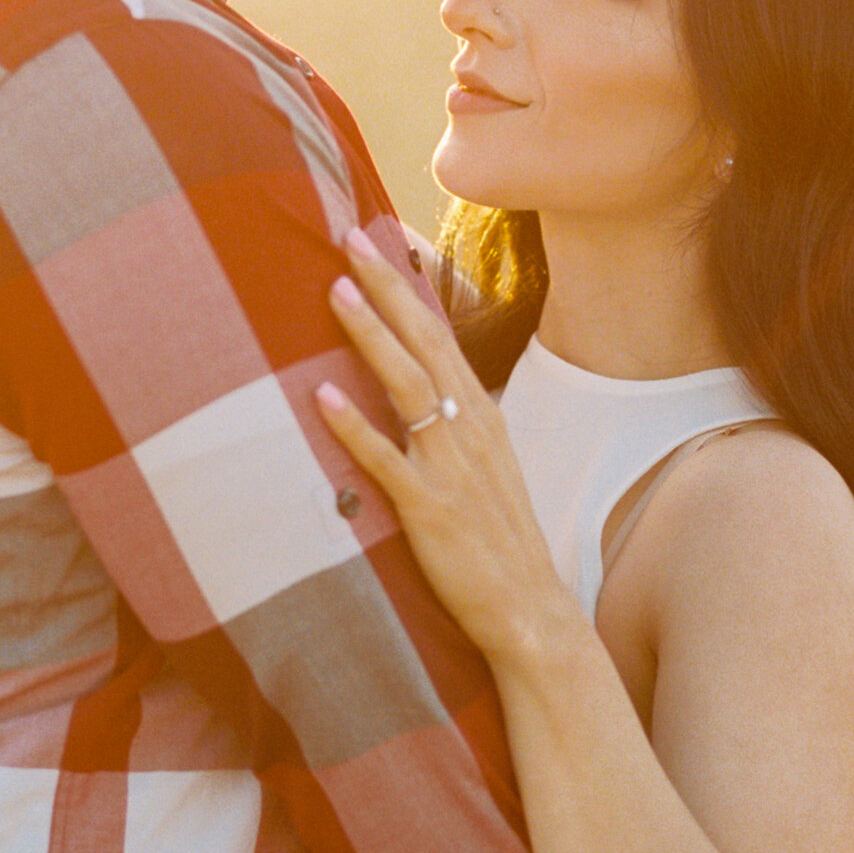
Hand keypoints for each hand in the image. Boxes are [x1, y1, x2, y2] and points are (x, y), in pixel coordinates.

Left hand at [316, 228, 579, 672]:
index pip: (440, 335)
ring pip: (406, 385)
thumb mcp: (483, 468)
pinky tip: (323, 398)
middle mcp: (469, 429)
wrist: (530, 611)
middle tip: (348, 241)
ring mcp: (451, 468)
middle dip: (385, 289)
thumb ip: (449, 425)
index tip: (375, 243)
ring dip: (370, 336)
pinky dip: (355, 427)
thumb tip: (412, 389)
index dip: (406, 288)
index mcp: (480, 416)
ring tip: (335, 293)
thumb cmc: (499, 541)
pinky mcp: (431, 510)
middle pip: (424, 343)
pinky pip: (387, 460)